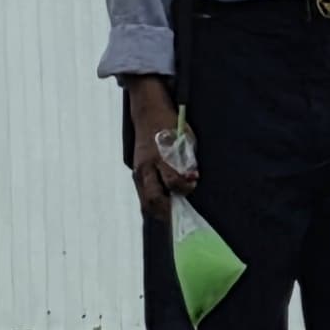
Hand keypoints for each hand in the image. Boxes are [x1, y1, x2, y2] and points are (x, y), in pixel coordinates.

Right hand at [124, 79, 197, 219]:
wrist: (147, 114)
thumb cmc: (170, 125)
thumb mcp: (185, 138)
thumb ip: (187, 160)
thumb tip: (192, 179)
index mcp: (158, 157)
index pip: (171, 181)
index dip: (185, 187)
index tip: (194, 183)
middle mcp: (145, 167)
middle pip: (153, 199)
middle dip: (168, 210)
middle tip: (181, 215)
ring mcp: (138, 172)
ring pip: (145, 201)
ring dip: (159, 211)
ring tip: (173, 215)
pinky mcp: (136, 174)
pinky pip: (143, 195)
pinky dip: (153, 204)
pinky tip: (164, 206)